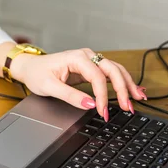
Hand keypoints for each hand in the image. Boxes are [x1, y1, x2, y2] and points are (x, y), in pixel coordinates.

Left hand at [0, 43, 146, 121]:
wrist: (30, 67)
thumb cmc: (37, 74)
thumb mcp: (49, 87)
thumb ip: (70, 96)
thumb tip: (90, 104)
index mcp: (76, 58)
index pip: (98, 77)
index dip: (103, 96)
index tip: (103, 111)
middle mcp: (87, 56)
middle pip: (113, 70)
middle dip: (123, 89)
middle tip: (129, 106)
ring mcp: (90, 60)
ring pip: (116, 70)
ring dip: (127, 85)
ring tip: (138, 99)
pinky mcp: (91, 68)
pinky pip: (111, 74)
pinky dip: (122, 82)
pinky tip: (133, 90)